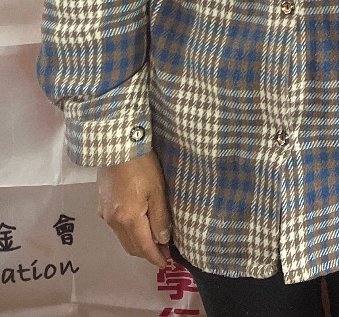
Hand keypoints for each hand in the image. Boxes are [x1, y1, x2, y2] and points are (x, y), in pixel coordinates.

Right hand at [97, 152, 171, 266]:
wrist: (116, 146)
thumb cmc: (142, 166)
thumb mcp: (157, 190)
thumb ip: (160, 217)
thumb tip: (163, 240)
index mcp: (129, 219)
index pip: (143, 246)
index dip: (154, 257)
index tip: (165, 264)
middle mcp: (113, 221)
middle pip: (131, 246)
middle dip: (146, 253)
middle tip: (163, 252)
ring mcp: (105, 214)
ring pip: (122, 237)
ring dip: (137, 242)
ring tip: (153, 240)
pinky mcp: (101, 204)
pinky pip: (116, 226)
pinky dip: (128, 231)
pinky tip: (138, 224)